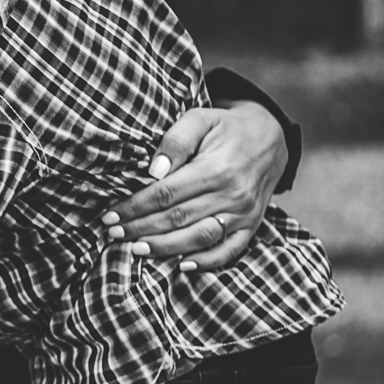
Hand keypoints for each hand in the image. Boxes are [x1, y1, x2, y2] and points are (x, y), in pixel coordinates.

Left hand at [102, 101, 286, 274]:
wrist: (272, 136)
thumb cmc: (228, 127)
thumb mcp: (201, 118)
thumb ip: (176, 140)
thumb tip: (154, 171)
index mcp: (216, 168)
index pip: (166, 193)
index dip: (136, 206)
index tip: (111, 214)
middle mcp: (231, 195)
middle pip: (177, 218)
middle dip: (141, 228)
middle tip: (114, 233)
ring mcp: (243, 213)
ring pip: (199, 238)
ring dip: (166, 247)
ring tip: (137, 249)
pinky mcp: (252, 225)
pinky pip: (230, 250)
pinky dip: (208, 262)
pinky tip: (183, 266)